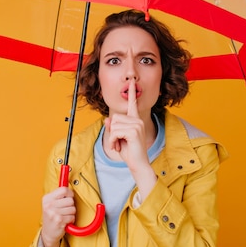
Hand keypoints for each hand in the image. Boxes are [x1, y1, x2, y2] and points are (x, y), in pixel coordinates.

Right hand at [40, 186, 74, 246]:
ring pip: (73, 209)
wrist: (48, 233)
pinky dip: (71, 220)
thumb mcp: (50, 204)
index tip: (68, 197)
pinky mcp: (59, 221)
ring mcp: (53, 213)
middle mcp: (49, 205)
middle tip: (64, 210)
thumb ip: (59, 195)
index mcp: (47, 198)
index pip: (64, 189)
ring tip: (64, 216)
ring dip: (71, 214)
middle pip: (70, 200)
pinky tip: (64, 221)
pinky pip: (72, 217)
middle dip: (70, 205)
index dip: (69, 193)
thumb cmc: (52, 217)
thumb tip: (68, 182)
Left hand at [104, 78, 156, 197]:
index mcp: (135, 120)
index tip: (131, 82)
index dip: (131, 93)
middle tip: (118, 142)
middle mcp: (137, 120)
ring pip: (114, 125)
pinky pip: (115, 132)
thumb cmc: (129, 151)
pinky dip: (113, 141)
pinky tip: (119, 147)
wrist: (138, 164)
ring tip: (119, 145)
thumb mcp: (118, 138)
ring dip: (112, 137)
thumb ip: (113, 127)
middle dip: (112, 131)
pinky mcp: (134, 131)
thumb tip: (107, 120)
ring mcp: (137, 124)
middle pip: (115, 117)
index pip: (132, 103)